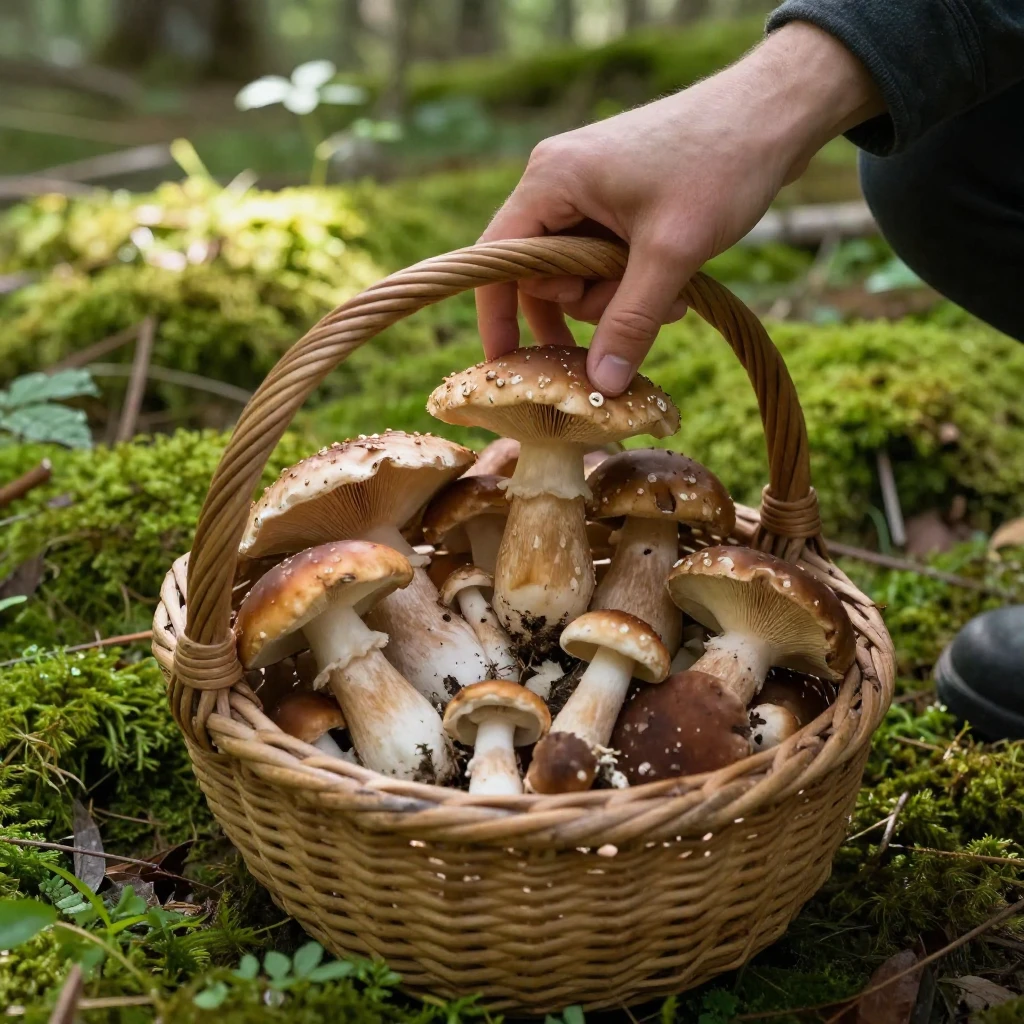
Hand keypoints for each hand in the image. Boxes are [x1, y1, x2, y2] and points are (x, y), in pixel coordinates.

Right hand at [477, 21, 882, 393]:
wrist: (776, 113)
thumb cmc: (721, 165)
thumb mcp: (671, 254)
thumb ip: (630, 321)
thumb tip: (601, 385)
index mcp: (552, 181)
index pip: (498, 259)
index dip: (498, 315)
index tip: (507, 366)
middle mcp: (559, 183)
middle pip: (541, 275)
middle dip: (587, 306)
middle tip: (630, 319)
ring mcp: (588, 191)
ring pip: (578, 275)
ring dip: (619, 301)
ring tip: (669, 303)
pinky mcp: (617, 201)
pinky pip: (605, 261)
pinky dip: (634, 285)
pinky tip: (675, 292)